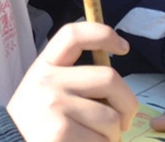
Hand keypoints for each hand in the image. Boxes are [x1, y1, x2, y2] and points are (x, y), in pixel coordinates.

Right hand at [7, 22, 135, 141]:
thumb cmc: (37, 120)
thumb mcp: (47, 89)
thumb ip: (75, 80)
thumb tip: (117, 86)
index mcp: (45, 64)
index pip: (73, 35)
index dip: (103, 34)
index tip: (124, 47)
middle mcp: (48, 80)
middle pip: (109, 78)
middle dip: (127, 103)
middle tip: (124, 120)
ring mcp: (54, 105)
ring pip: (111, 117)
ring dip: (113, 134)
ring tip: (94, 138)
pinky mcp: (61, 132)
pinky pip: (103, 141)